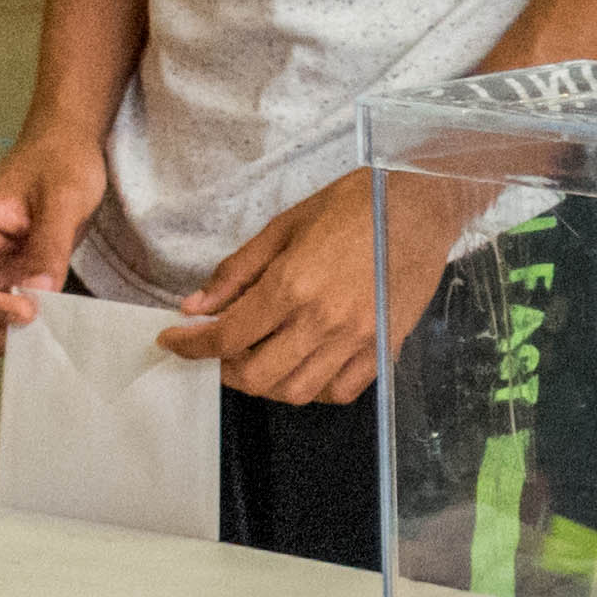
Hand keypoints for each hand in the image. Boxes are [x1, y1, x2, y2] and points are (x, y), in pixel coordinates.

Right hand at [0, 120, 116, 352]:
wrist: (68, 143)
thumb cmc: (61, 160)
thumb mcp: (64, 197)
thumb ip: (50, 245)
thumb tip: (39, 294)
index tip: (28, 313)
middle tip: (30, 337)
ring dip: (2, 333)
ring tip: (42, 333)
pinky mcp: (13, 273)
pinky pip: (6, 308)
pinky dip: (21, 324)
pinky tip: (50, 324)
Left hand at [164, 165, 469, 410]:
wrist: (423, 205)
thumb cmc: (356, 205)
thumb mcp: (286, 225)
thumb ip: (238, 270)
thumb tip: (196, 306)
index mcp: (292, 285)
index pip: (227, 335)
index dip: (190, 345)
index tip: (172, 341)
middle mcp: (322, 322)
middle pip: (256, 377)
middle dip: (225, 370)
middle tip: (219, 350)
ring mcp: (355, 342)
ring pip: (295, 391)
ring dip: (267, 382)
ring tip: (260, 356)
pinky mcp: (382, 350)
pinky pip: (339, 392)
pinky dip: (313, 389)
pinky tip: (304, 365)